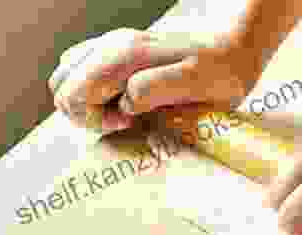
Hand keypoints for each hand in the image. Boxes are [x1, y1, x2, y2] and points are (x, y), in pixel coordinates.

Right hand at [49, 28, 261, 132]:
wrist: (240, 45)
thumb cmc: (224, 71)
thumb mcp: (197, 84)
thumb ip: (155, 90)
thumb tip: (125, 102)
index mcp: (125, 57)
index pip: (72, 95)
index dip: (94, 119)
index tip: (130, 122)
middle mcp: (113, 46)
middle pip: (62, 85)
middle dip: (85, 113)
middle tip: (127, 120)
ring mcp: (116, 44)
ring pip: (70, 75)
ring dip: (88, 101)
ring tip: (128, 111)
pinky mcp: (125, 49)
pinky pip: (88, 68)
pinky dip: (96, 90)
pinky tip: (128, 99)